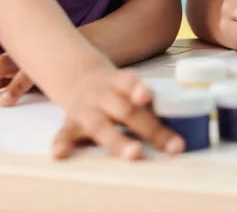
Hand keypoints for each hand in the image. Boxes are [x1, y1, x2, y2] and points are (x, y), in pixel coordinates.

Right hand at [51, 68, 183, 159]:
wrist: (84, 81)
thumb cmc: (119, 93)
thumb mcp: (132, 90)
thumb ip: (151, 108)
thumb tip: (177, 136)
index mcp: (121, 81)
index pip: (132, 82)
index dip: (140, 89)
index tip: (146, 97)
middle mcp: (103, 94)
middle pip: (125, 111)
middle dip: (146, 128)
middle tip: (167, 145)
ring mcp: (85, 109)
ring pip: (100, 126)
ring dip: (117, 142)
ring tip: (133, 154)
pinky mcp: (70, 124)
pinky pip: (64, 134)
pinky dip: (61, 144)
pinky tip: (60, 154)